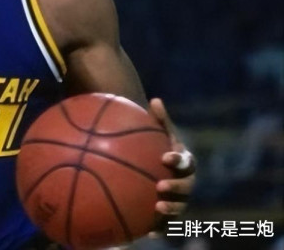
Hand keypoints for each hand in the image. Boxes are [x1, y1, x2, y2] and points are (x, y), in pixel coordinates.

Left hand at [149, 98, 195, 218]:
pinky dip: (159, 228)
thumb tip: (155, 100)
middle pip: (186, 187)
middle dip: (176, 187)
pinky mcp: (168, 213)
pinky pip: (165, 223)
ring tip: (157, 206)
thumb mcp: (157, 133)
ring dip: (171, 208)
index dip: (178, 159)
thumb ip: (158, 120)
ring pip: (179, 206)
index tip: (166, 156)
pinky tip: (147, 233)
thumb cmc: (155, 146)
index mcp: (184, 163)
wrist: (154, 165)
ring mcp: (179, 199)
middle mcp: (186, 182)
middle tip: (161, 185)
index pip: (186, 161)